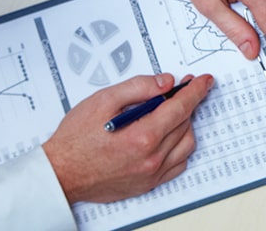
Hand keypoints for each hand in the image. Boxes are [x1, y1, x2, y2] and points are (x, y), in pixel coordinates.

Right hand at [43, 72, 212, 203]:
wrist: (61, 173)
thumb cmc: (76, 140)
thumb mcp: (103, 100)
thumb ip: (138, 87)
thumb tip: (165, 82)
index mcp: (142, 136)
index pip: (181, 107)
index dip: (196, 90)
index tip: (204, 81)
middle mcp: (151, 158)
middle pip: (185, 123)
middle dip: (187, 103)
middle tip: (180, 91)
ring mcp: (151, 174)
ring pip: (186, 145)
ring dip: (184, 125)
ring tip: (169, 113)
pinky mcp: (148, 184)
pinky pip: (177, 165)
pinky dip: (179, 148)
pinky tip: (168, 137)